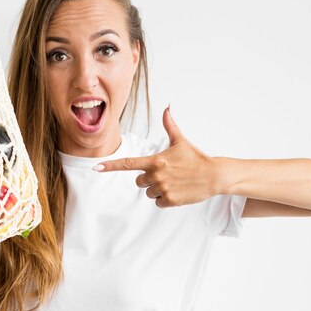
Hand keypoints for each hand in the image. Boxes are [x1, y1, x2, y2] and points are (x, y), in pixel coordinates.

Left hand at [94, 106, 219, 207]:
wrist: (214, 175)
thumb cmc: (195, 157)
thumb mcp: (180, 141)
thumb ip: (170, 126)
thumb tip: (167, 108)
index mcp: (155, 160)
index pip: (127, 164)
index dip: (110, 166)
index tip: (96, 168)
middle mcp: (156, 175)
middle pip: (139, 182)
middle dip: (148, 180)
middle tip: (166, 174)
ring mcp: (163, 188)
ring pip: (148, 193)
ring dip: (157, 190)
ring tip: (174, 182)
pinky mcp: (170, 200)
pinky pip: (158, 202)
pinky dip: (165, 199)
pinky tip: (177, 191)